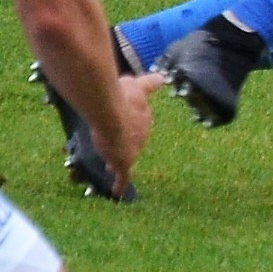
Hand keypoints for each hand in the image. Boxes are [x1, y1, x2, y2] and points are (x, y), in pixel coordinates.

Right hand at [88, 71, 160, 196]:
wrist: (114, 117)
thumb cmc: (123, 99)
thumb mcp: (136, 85)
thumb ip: (149, 83)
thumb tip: (163, 77)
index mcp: (144, 117)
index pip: (141, 120)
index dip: (133, 122)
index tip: (132, 124)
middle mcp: (142, 135)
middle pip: (131, 141)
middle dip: (123, 142)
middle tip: (114, 145)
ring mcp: (133, 151)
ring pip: (125, 157)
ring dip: (118, 160)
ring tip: (110, 165)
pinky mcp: (123, 164)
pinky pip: (123, 177)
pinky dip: (120, 185)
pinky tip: (118, 193)